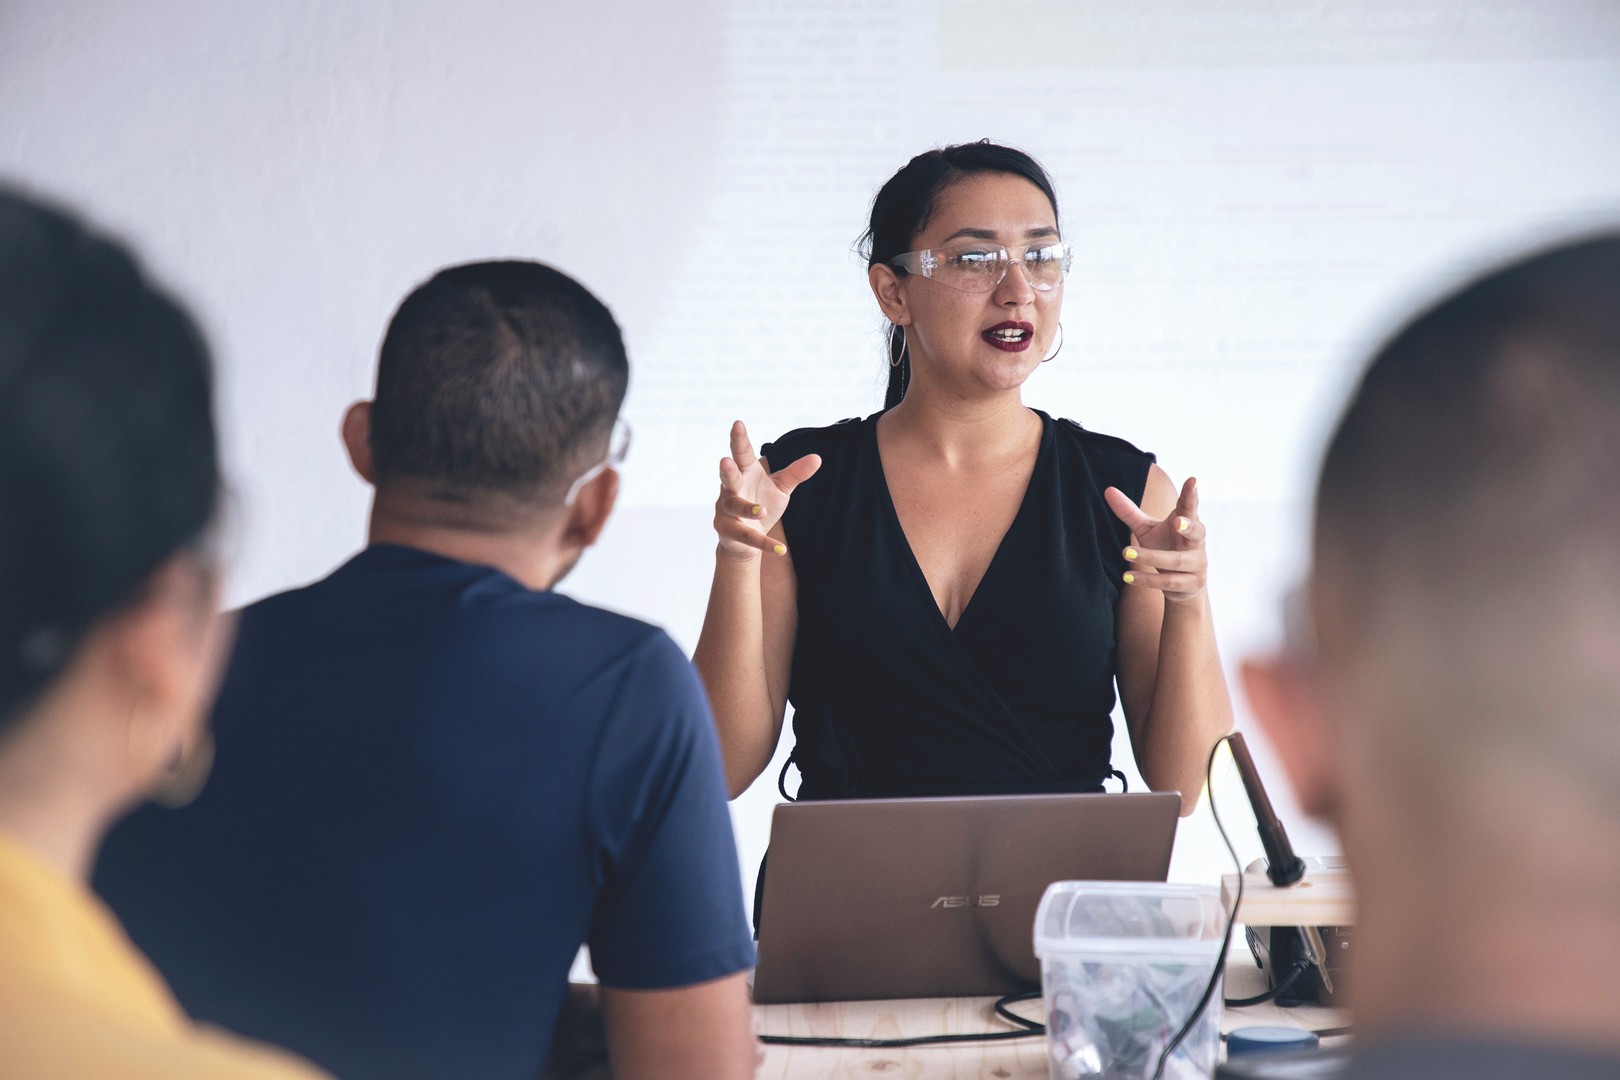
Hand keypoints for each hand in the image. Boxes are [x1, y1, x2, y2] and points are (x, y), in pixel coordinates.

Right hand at [713, 420, 820, 559]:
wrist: (746, 538)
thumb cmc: (761, 502)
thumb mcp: (780, 487)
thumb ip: (795, 474)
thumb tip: (818, 458)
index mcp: (744, 472)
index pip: (742, 453)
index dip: (739, 439)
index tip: (738, 423)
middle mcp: (730, 489)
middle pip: (728, 477)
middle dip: (726, 469)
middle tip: (725, 460)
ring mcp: (725, 510)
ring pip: (734, 507)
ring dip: (747, 508)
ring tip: (762, 511)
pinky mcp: (727, 531)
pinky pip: (747, 536)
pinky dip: (764, 543)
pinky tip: (780, 549)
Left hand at [1104, 477, 1207, 604]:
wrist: (1183, 586)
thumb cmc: (1165, 547)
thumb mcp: (1146, 530)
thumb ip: (1129, 512)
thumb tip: (1108, 490)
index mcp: (1187, 522)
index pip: (1189, 506)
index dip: (1191, 494)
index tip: (1192, 480)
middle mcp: (1197, 542)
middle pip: (1197, 532)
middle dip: (1188, 527)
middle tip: (1177, 521)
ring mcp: (1197, 564)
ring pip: (1175, 561)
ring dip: (1150, 556)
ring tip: (1125, 552)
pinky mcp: (1190, 584)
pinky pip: (1169, 582)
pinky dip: (1147, 579)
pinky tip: (1127, 576)